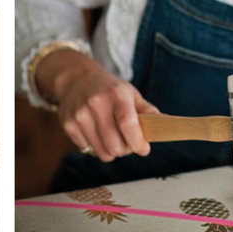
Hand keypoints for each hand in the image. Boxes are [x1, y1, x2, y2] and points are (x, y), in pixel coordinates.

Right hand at [36, 49, 158, 161]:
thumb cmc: (109, 89)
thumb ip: (148, 112)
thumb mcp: (130, 93)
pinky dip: (95, 147)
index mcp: (117, 94)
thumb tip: (164, 128)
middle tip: (127, 142)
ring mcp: (80, 115)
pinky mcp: (68, 124)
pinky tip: (96, 133)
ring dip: (111, 151)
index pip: (127, 124)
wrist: (76, 79)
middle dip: (126, 149)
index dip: (137, 142)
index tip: (144, 149)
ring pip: (102, 152)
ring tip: (112, 138)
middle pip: (115, 145)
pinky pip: (88, 150)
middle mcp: (96, 103)